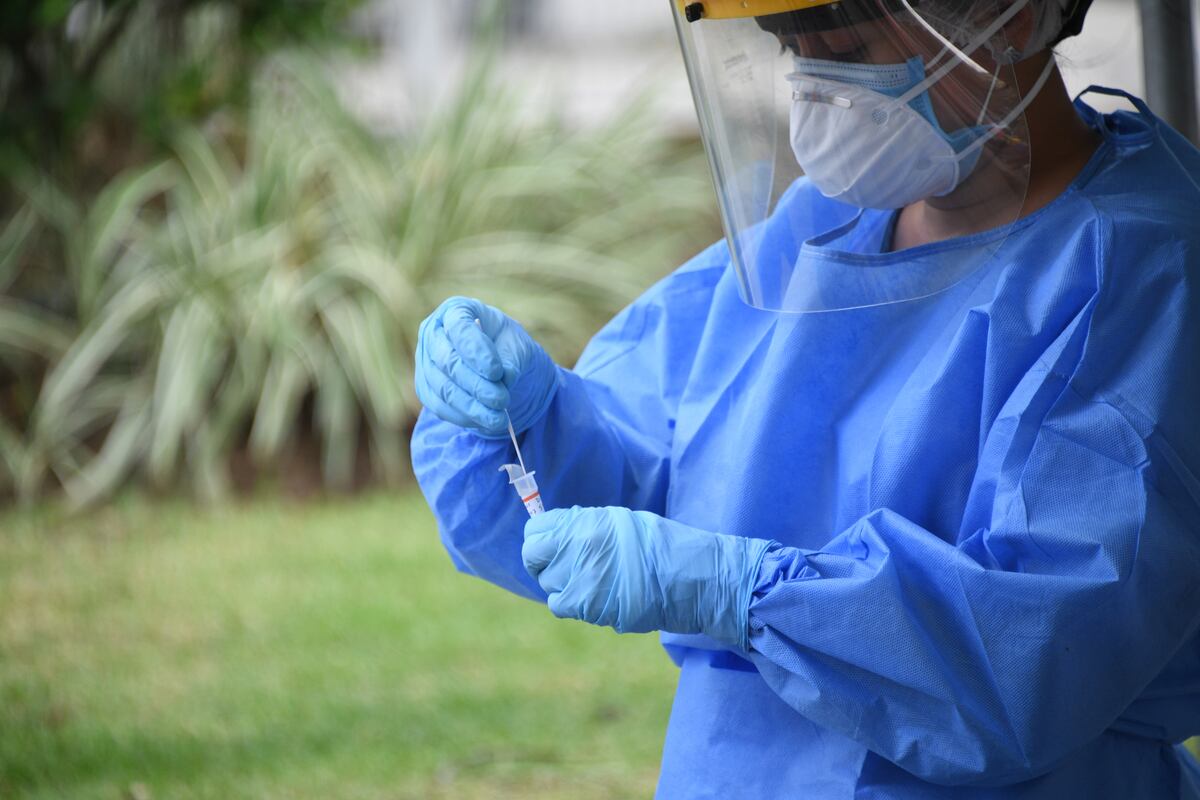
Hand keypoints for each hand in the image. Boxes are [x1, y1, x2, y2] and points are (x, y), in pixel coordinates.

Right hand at [415, 296, 556, 437]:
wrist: (497, 365)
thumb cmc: (506, 346)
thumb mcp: (518, 345)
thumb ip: (513, 359)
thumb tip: (505, 378)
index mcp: (456, 310)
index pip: (459, 328)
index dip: (476, 351)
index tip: (497, 372)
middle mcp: (433, 332)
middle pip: (448, 361)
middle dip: (477, 385)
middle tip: (502, 401)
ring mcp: (424, 361)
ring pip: (443, 388)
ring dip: (472, 407)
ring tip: (499, 419)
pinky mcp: (425, 388)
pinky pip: (440, 406)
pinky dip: (463, 417)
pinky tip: (485, 422)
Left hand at [521, 506, 775, 650]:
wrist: (687, 575)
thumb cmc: (660, 545)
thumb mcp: (620, 521)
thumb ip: (586, 527)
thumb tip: (561, 532)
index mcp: (583, 521)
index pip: (536, 529)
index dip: (540, 537)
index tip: (549, 545)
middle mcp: (575, 546)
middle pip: (532, 556)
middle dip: (541, 561)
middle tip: (559, 566)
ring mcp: (577, 576)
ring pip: (546, 583)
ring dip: (560, 583)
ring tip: (587, 581)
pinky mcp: (584, 605)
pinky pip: (558, 605)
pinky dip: (569, 603)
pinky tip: (590, 598)